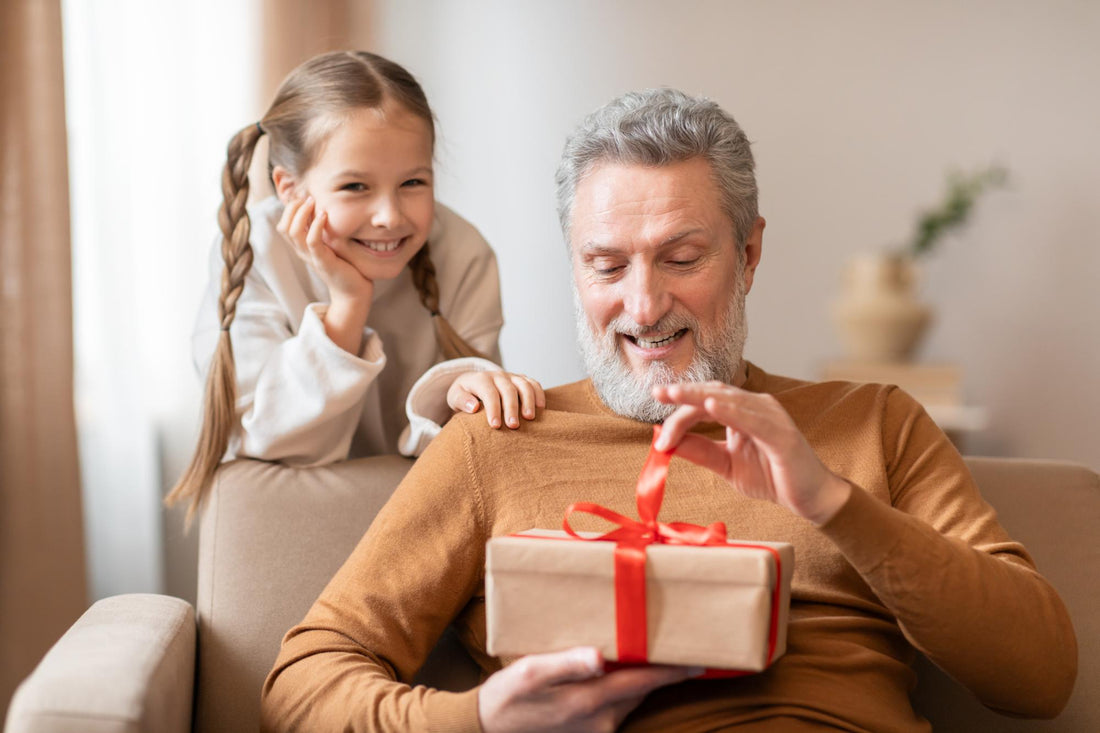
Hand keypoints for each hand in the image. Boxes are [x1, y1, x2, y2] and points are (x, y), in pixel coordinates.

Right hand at [278, 196, 373, 303]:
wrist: (353, 291)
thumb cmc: (345, 265)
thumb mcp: (331, 243)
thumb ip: (324, 230)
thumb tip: (323, 208)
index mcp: (302, 247)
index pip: (283, 225)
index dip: (289, 209)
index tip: (304, 196)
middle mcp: (302, 252)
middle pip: (283, 227)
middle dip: (292, 208)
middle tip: (306, 196)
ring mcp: (311, 257)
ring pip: (293, 232)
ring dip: (301, 213)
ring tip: (313, 202)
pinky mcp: (322, 261)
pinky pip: (312, 242)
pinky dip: (316, 226)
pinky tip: (324, 214)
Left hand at [448, 370, 545, 428]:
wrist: (472, 385)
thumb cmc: (465, 396)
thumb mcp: (454, 397)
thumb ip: (461, 401)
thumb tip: (473, 407)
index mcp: (480, 379)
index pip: (489, 393)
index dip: (493, 409)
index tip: (495, 426)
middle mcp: (497, 376)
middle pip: (508, 389)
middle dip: (511, 408)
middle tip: (513, 426)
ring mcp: (511, 377)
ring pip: (523, 385)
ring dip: (528, 401)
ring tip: (530, 418)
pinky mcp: (521, 380)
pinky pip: (533, 384)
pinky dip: (539, 394)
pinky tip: (541, 408)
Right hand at [478, 647, 699, 732]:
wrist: (487, 730)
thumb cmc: (507, 696)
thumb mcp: (530, 672)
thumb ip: (566, 663)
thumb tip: (597, 656)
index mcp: (589, 702)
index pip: (642, 683)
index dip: (672, 672)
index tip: (700, 662)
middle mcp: (601, 721)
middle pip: (641, 688)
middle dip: (658, 668)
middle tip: (672, 641)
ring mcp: (597, 730)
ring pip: (630, 697)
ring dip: (638, 676)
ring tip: (644, 649)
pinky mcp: (590, 732)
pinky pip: (616, 705)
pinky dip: (623, 688)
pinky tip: (614, 669)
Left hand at [652, 381, 850, 524]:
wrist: (809, 498)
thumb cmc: (771, 477)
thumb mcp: (726, 464)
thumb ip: (699, 451)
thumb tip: (665, 442)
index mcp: (742, 411)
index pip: (706, 402)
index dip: (680, 410)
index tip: (656, 427)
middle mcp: (756, 406)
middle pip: (714, 393)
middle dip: (684, 393)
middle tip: (658, 392)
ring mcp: (771, 416)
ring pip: (730, 400)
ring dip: (700, 398)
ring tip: (674, 395)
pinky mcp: (783, 434)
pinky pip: (754, 419)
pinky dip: (733, 411)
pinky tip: (713, 406)